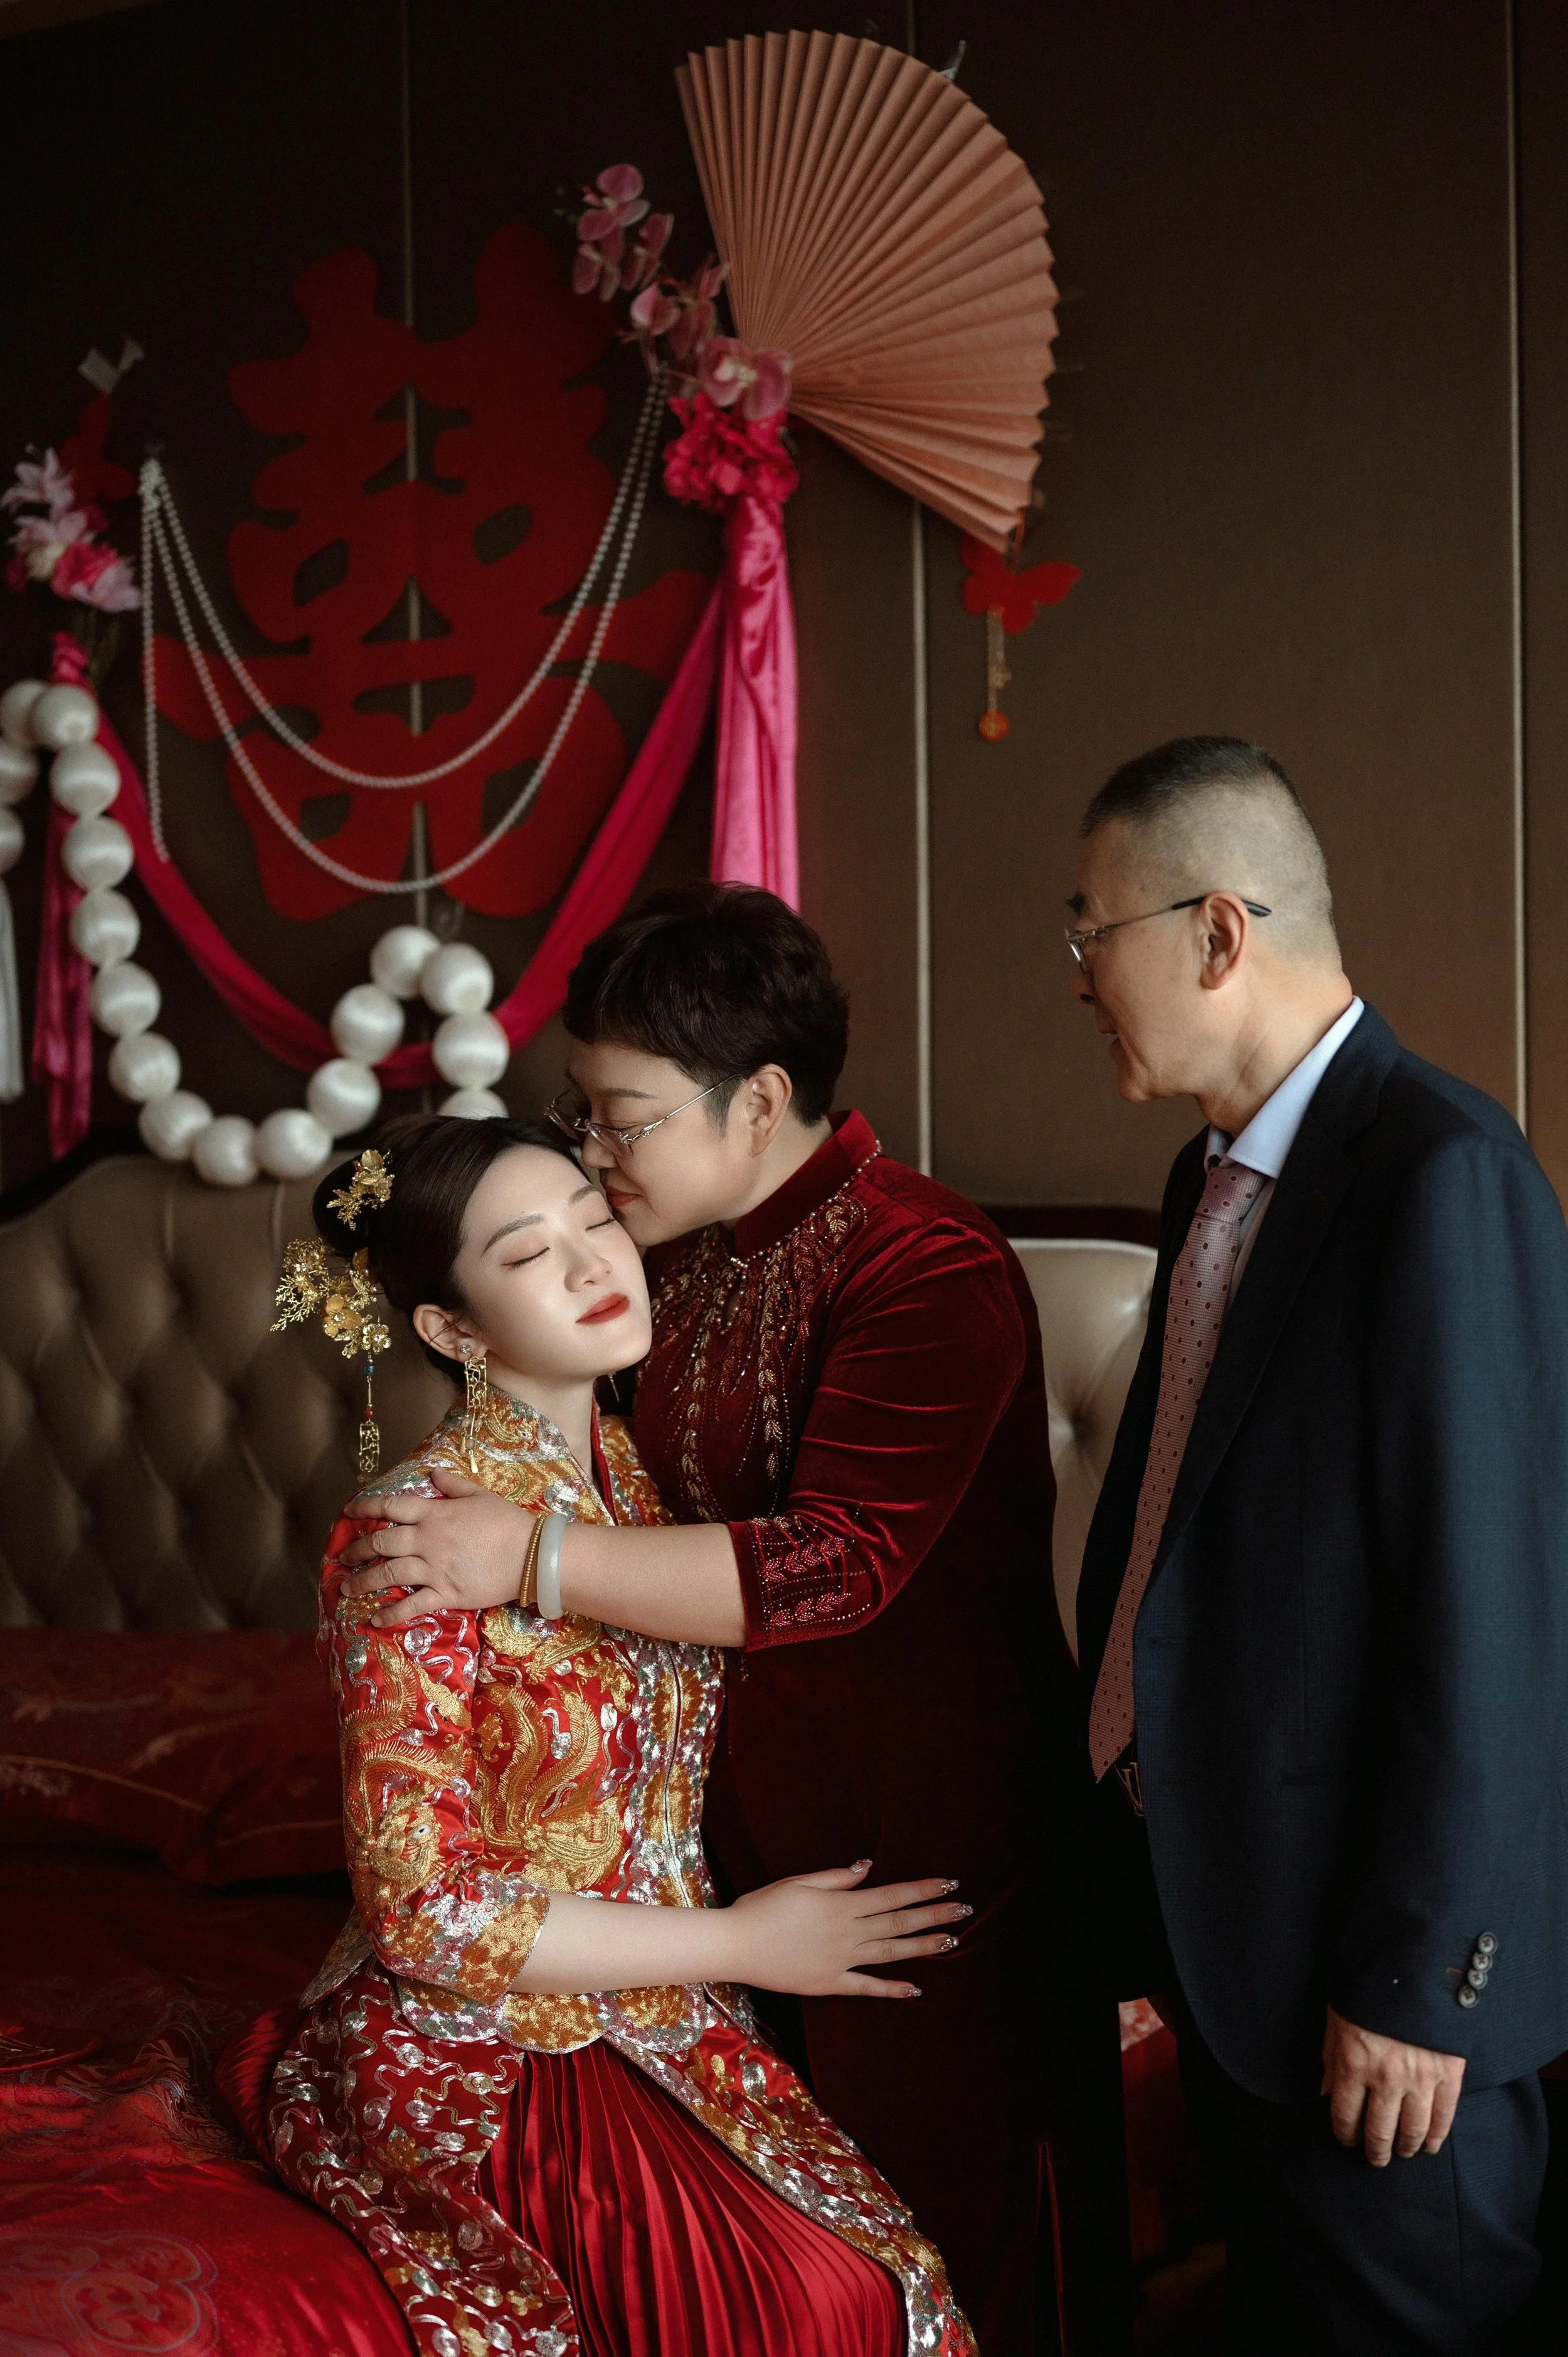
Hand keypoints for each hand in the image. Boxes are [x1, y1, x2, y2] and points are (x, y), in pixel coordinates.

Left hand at [338, 1466, 533, 1624]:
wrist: (532, 1555)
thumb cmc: (508, 1522)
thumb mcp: (481, 1495)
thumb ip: (453, 1485)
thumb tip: (432, 1473)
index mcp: (434, 1514)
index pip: (391, 1506)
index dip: (366, 1507)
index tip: (348, 1511)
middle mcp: (427, 1541)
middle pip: (381, 1542)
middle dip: (357, 1550)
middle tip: (343, 1557)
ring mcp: (434, 1569)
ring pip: (389, 1574)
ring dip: (364, 1581)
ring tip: (348, 1587)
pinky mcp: (446, 1594)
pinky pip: (411, 1605)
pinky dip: (391, 1613)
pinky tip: (375, 1619)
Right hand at [723, 1862, 970, 1999]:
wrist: (737, 1944)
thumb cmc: (763, 1907)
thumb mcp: (799, 1882)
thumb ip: (837, 1877)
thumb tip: (869, 1867)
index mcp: (842, 1904)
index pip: (893, 1894)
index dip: (923, 1890)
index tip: (949, 1884)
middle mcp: (849, 1932)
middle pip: (900, 1922)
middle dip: (935, 1915)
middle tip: (965, 1910)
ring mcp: (842, 1960)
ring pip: (891, 1952)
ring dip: (923, 1946)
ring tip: (952, 1942)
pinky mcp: (830, 1983)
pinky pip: (867, 1987)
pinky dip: (892, 1989)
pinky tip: (914, 1989)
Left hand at [1321, 2005, 1465, 2164]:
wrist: (1413, 1963)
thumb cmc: (1367, 1989)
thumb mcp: (1336, 2020)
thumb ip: (1331, 2060)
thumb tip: (1326, 2095)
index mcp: (1353, 2063)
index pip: (1344, 2116)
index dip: (1344, 2134)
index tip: (1347, 2140)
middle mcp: (1386, 2076)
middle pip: (1379, 2132)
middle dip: (1375, 2151)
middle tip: (1375, 2158)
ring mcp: (1420, 2077)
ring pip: (1412, 2130)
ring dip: (1405, 2148)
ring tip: (1401, 2152)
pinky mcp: (1449, 2073)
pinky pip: (1443, 2116)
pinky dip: (1436, 2136)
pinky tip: (1429, 2144)